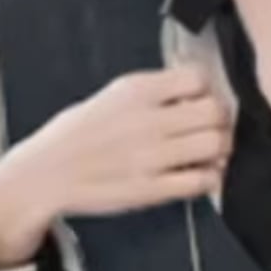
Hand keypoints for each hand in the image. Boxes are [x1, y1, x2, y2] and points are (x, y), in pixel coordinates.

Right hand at [0, 66, 232, 266]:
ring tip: (210, 157)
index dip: (207, 93)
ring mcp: (152, 157)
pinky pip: (201, 181)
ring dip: (221, 151)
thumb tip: (191, 91)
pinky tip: (202, 177)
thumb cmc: (79, 135)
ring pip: (215, 145)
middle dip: (221, 123)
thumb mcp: (112, 96)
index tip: (201, 106)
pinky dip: (211, 178)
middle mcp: (149, 120)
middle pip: (214, 112)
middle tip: (214, 134)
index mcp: (138, 90)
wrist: (48, 173)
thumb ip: (152, 92)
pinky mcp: (153, 190)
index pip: (197, 79)